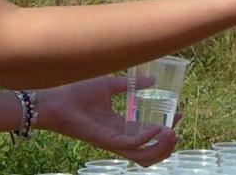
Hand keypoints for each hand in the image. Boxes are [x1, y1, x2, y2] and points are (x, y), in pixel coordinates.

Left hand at [36, 76, 180, 166]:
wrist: (56, 99)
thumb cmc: (77, 92)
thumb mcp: (110, 85)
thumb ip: (131, 85)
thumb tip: (153, 80)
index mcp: (119, 125)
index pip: (147, 134)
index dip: (165, 128)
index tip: (179, 114)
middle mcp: (118, 137)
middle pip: (147, 152)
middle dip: (166, 146)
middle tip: (177, 131)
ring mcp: (112, 141)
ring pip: (141, 156)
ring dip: (160, 148)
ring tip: (172, 134)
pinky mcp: (105, 140)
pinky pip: (130, 145)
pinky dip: (146, 139)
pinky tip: (157, 128)